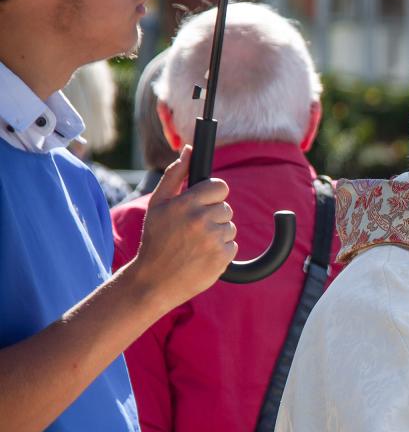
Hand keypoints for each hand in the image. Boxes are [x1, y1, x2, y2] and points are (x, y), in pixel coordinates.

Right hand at [127, 146, 236, 313]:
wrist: (154, 281)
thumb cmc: (156, 239)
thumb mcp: (158, 205)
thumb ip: (175, 175)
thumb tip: (189, 150)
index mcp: (185, 204)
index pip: (220, 186)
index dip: (214, 194)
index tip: (206, 201)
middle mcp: (200, 220)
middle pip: (226, 207)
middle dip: (214, 215)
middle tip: (194, 228)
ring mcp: (213, 239)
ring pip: (230, 227)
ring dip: (218, 234)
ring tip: (195, 244)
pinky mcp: (222, 257)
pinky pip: (232, 245)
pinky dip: (221, 250)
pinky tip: (202, 255)